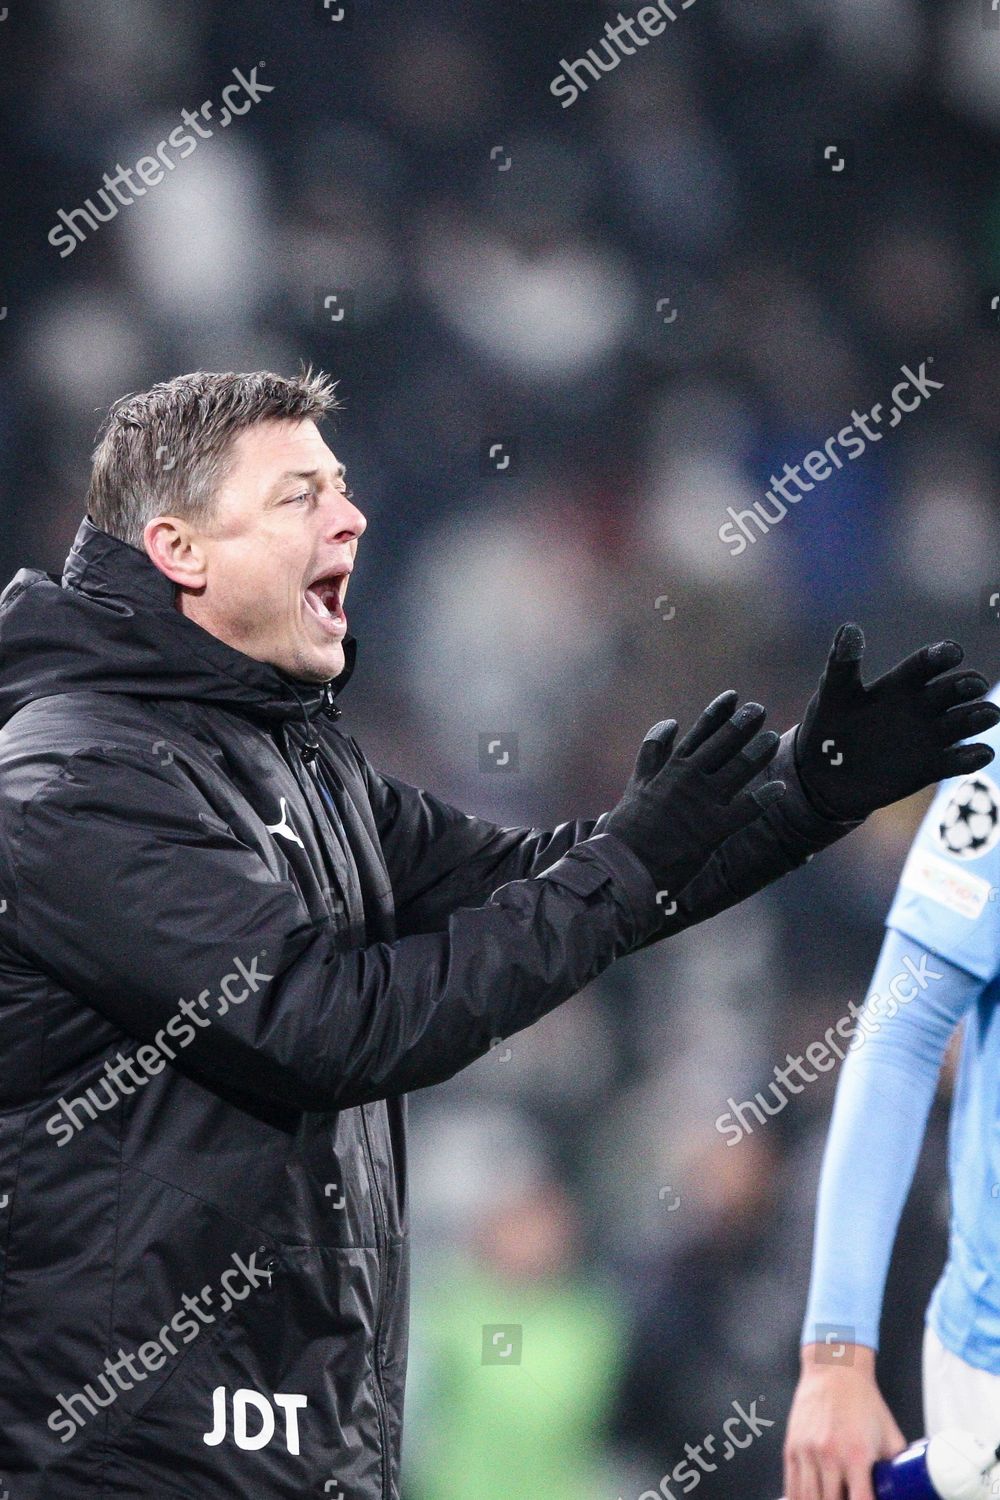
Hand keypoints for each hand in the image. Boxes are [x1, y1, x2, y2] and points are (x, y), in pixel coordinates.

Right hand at [605, 692, 784, 901]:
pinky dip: (763, 798)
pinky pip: (745, 810)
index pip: (699, 733)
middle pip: (722, 744)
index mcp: (670, 767)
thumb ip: (653, 751)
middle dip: (743, 724)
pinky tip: (779, 788)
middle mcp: (688, 779)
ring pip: (737, 770)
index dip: (717, 713)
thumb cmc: (630, 826)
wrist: (624, 865)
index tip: (733, 696)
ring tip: (772, 738)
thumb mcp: (637, 782)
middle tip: (759, 710)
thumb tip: (671, 722)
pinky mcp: (712, 831)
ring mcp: (701, 803)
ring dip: (757, 752)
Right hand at [783, 1343, 906, 1499]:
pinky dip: (799, 1499)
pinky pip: (792, 1485)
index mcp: (856, 1455)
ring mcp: (808, 1452)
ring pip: (808, 1499)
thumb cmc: (863, 1399)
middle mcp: (829, 1455)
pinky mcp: (792, 1446)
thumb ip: (896, 1466)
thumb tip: (906, 1488)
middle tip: (849, 1499)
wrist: (834, 1369)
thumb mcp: (889, 1434)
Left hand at [795, 624, 999, 820]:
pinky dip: (972, 757)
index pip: (925, 664)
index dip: (940, 655)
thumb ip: (842, 665)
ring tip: (989, 714)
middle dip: (967, 685)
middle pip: (953, 690)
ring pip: (963, 721)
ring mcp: (928, 737)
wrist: (822, 777)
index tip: (952, 652)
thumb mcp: (832, 695)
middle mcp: (920, 706)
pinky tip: (980, 753)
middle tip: (973, 685)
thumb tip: (849, 629)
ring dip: (978, 716)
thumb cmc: (826, 727)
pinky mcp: (930, 767)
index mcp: (898, 684)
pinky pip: (957, 761)